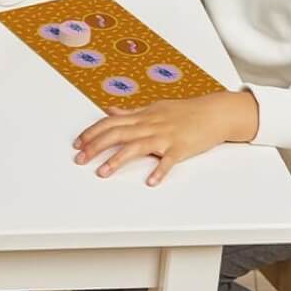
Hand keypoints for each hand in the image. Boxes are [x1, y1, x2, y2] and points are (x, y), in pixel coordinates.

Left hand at [73, 90, 259, 184]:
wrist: (212, 113)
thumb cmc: (183, 111)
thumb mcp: (153, 108)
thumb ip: (130, 112)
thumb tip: (110, 110)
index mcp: (142, 116)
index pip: (110, 122)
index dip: (92, 132)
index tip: (78, 143)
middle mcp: (149, 124)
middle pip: (117, 133)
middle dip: (96, 146)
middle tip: (80, 159)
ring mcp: (165, 136)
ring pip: (137, 146)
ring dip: (117, 160)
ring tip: (102, 172)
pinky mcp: (181, 147)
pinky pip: (169, 160)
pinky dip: (160, 170)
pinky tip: (151, 181)